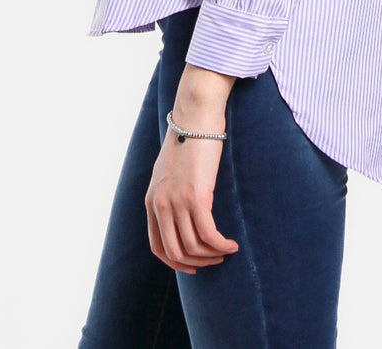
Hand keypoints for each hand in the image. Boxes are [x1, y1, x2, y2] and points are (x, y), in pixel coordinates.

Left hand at [144, 118, 239, 273]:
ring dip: (212, 255)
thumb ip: (169, 192)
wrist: (194, 116)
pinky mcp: (196, 196)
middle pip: (175, 253)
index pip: (157, 247)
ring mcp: (176, 202)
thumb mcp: (169, 170)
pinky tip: (232, 245)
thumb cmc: (188, 138)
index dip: (176, 263)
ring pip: (193, 246)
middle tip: (215, 260)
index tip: (194, 265)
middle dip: (197, 263)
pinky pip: (208, 234)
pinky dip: (221, 245)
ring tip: (226, 251)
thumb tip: (182, 210)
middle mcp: (159, 204)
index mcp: (150, 200)